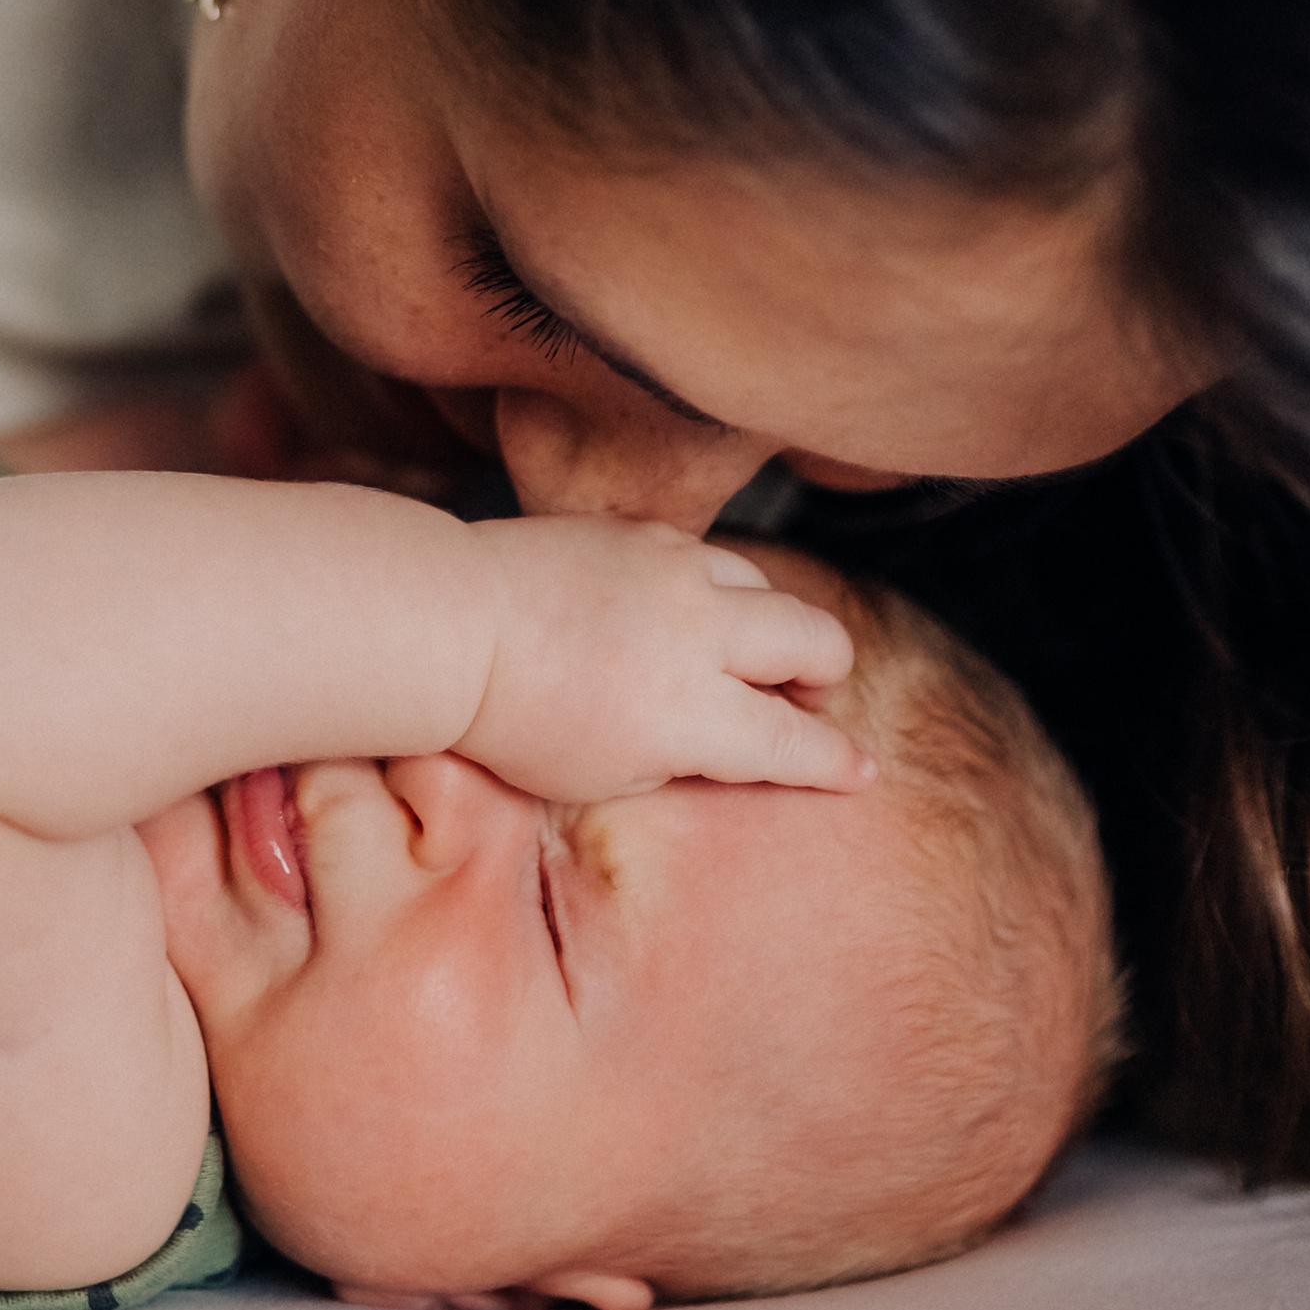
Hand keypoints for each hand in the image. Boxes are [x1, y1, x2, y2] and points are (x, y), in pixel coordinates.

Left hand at [460, 517, 869, 803]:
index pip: (796, 741)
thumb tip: (732, 741)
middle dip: (825, 677)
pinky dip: (714, 591)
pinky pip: (709, 557)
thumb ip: (682, 758)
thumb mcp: (605, 777)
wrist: (449, 624)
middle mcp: (698, 633)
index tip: (859, 769)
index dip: (836, 762)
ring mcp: (674, 570)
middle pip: (820, 640)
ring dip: (771, 627)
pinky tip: (678, 615)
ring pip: (769, 589)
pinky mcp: (645, 532)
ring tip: (738, 657)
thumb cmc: (513, 722)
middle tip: (799, 700)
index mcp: (690, 714)